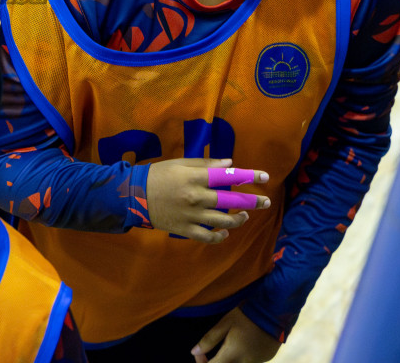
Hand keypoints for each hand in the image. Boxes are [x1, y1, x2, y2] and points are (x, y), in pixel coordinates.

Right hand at [138, 158, 270, 242]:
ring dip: (239, 218)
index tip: (264, 176)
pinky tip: (227, 232)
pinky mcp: (185, 230)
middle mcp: (196, 197)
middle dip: (252, 201)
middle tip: (266, 202)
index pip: (228, 175)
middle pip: (231, 199)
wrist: (133, 195)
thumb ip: (205, 164)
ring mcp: (191, 216)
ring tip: (245, 215)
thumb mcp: (179, 163)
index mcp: (194, 178)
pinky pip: (208, 237)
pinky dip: (220, 236)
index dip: (248, 175)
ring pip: (224, 221)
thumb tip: (229, 164)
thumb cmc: (157, 175)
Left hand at [192, 308, 279, 362]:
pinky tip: (243, 343)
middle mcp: (245, 362)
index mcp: (233, 354)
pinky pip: (249, 362)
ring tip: (229, 343)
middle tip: (212, 351)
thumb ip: (209, 339)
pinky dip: (242, 357)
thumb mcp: (225, 323)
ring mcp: (257, 362)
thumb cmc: (246, 314)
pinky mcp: (266, 359)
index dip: (201, 362)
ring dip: (230, 359)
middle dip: (216, 362)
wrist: (274, 311)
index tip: (199, 352)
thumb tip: (194, 352)